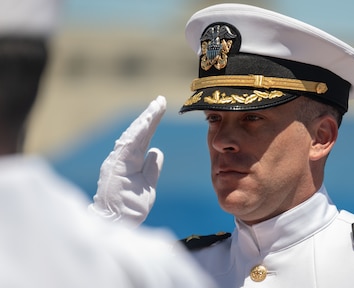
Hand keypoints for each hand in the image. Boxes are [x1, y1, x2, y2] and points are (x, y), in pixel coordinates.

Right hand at [89, 96, 165, 226]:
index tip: (161, 109)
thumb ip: (152, 168)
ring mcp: (117, 160)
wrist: (117, 223)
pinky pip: (128, 145)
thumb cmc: (131, 207)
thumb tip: (157, 151)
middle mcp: (123, 157)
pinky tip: (146, 121)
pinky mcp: (115, 165)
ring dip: (145, 120)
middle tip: (160, 100)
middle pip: (138, 133)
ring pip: (133, 135)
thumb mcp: (148, 185)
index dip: (152, 123)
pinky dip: (137, 132)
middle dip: (149, 116)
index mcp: (131, 161)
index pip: (144, 138)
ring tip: (156, 106)